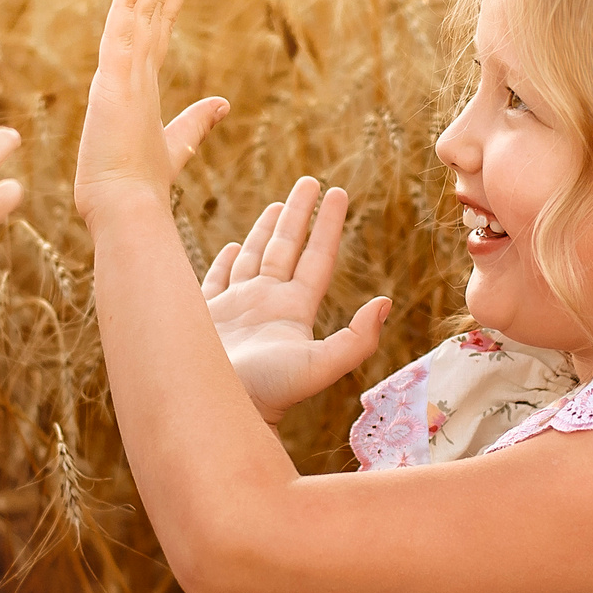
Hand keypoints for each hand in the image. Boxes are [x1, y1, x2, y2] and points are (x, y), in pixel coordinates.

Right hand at [75, 0, 229, 221]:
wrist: (124, 207)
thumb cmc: (142, 181)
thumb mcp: (179, 143)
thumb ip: (198, 121)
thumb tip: (222, 103)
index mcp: (141, 82)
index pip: (161, 24)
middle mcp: (128, 70)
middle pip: (150, 7)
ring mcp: (119, 74)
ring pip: (138, 11)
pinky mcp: (112, 85)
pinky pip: (120, 35)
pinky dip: (126, 4)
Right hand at [205, 176, 392, 423]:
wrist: (218, 411)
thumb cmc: (267, 392)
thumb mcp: (319, 366)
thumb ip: (356, 339)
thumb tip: (385, 302)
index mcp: (293, 310)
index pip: (316, 257)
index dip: (328, 225)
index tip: (338, 193)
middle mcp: (267, 304)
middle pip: (287, 247)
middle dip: (298, 214)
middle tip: (309, 181)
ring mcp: (237, 308)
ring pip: (255, 257)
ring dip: (266, 230)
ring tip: (277, 204)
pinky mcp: (206, 315)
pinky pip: (217, 278)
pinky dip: (227, 259)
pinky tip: (234, 245)